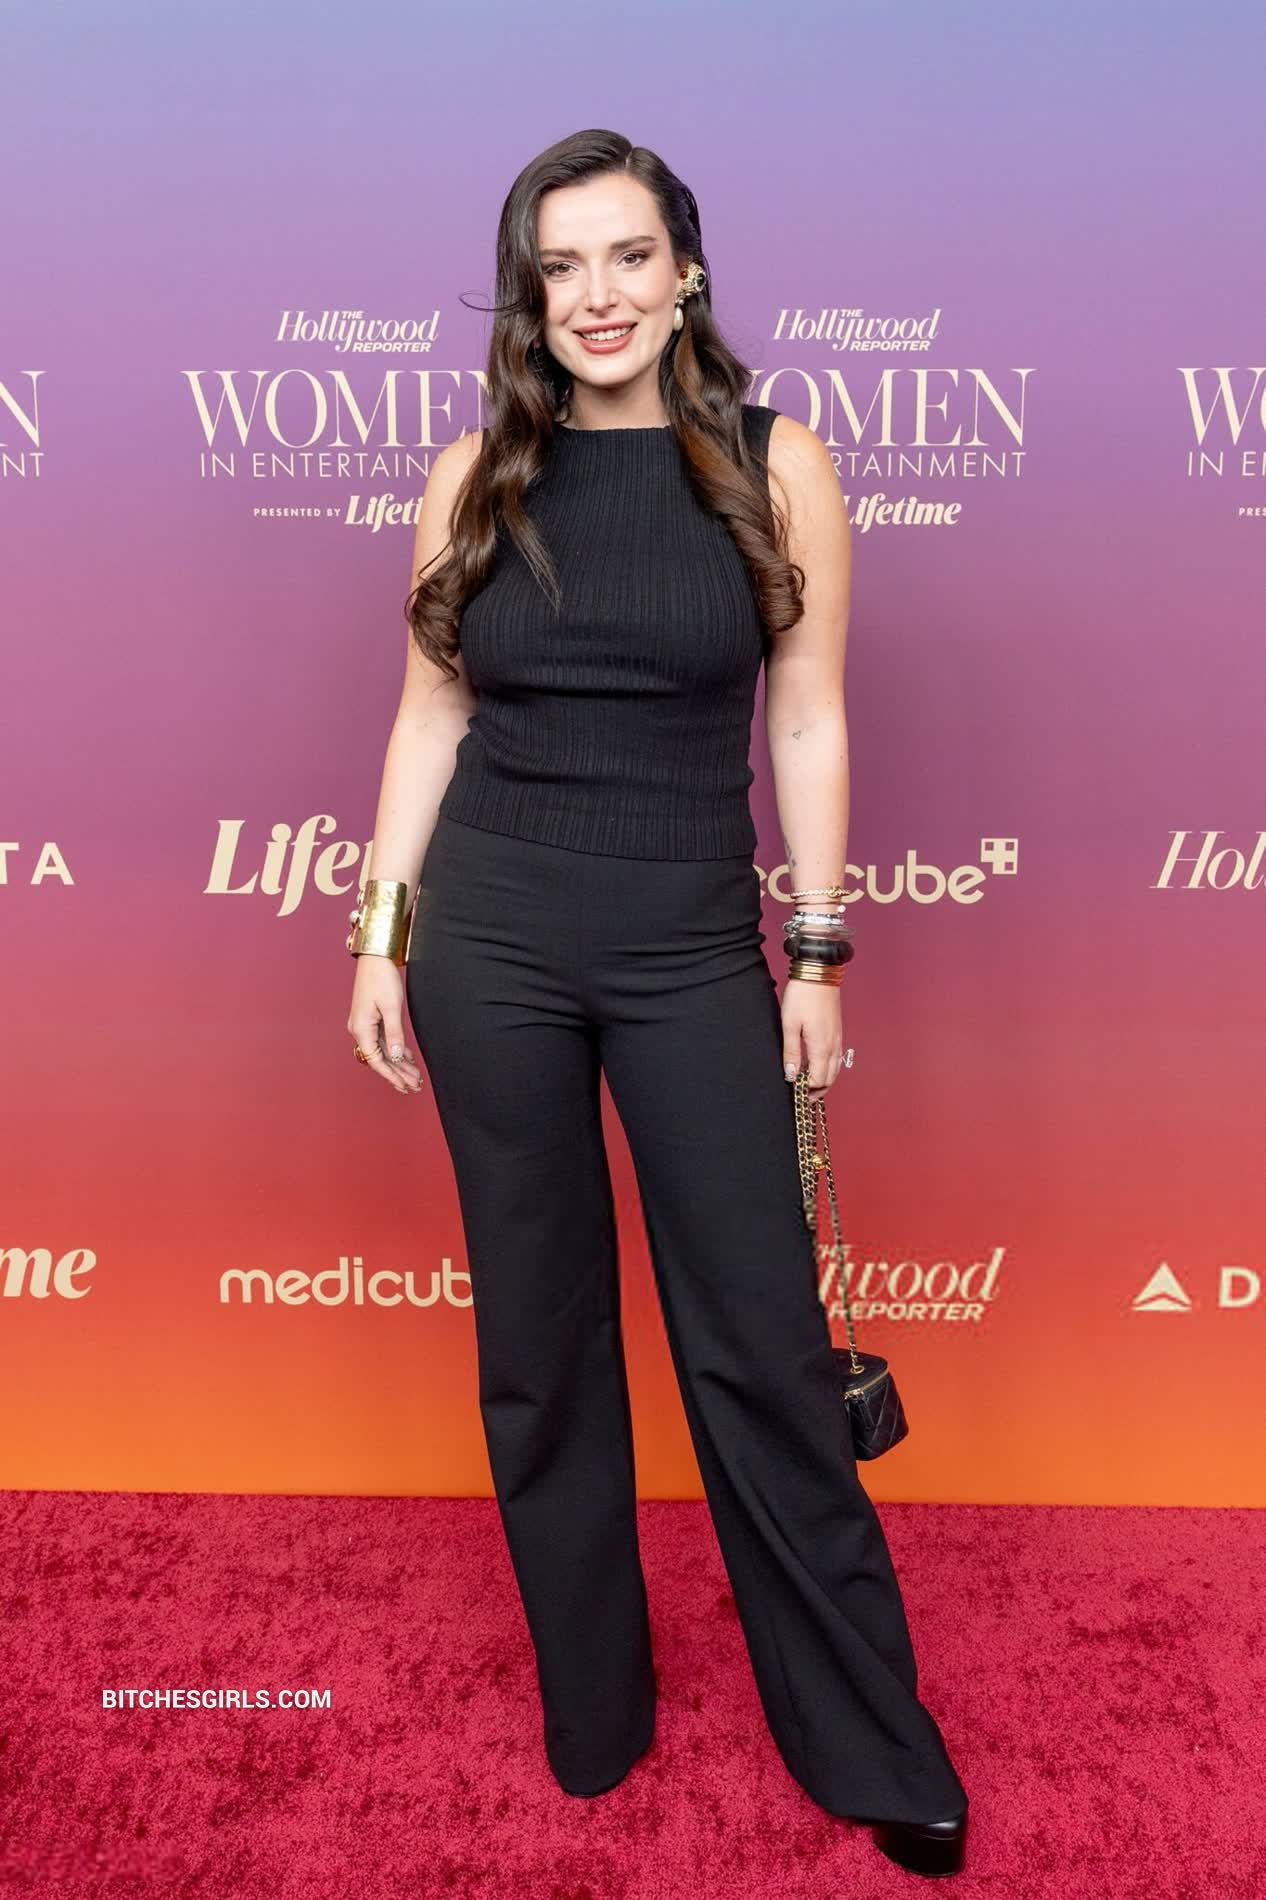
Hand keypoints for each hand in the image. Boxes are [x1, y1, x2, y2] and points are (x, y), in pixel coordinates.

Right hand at [347, 955, 424, 1094]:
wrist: (375, 956)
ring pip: (384, 1050)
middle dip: (398, 1073)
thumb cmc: (381, 978)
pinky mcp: (372, 1018)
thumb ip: (394, 1034)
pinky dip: (397, 1050)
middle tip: (415, 1087)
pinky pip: (384, 1040)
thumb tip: (395, 1057)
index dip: (392, 1076)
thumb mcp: (392, 1007)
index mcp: (361, 1028)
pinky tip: (408, 1059)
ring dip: (399, 1064)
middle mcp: (360, 1029)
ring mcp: (366, 1024)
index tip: (406, 1086)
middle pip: (381, 1058)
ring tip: (414, 1077)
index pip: (377, 1060)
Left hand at [781, 979, 845, 1102]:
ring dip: (824, 1080)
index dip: (807, 1089)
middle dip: (818, 1090)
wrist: (818, 973)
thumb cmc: (802, 996)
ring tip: (809, 1086)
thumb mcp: (790, 1025)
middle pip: (830, 1078)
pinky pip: (836, 1058)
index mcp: (821, 1047)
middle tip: (803, 1097)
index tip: (794, 1091)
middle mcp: (833, 1046)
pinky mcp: (837, 1031)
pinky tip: (816, 1066)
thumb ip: (792, 1052)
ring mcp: (837, 1039)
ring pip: (835, 1069)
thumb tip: (792, 1075)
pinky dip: (828, 1068)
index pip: (818, 1079)